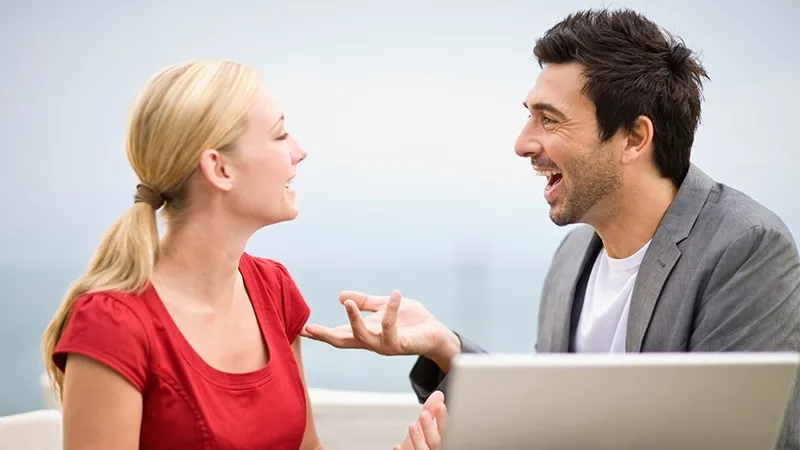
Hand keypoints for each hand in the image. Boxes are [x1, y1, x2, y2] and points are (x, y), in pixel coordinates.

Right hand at [301, 290, 460, 368]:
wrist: (437, 334)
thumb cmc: (412, 322)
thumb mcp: (383, 307)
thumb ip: (365, 302)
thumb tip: (339, 296)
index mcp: (365, 332)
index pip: (338, 333)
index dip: (320, 332)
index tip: (301, 329)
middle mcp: (371, 342)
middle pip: (343, 342)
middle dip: (325, 335)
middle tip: (309, 328)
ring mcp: (385, 345)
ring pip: (362, 337)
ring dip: (353, 320)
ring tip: (348, 303)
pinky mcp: (400, 345)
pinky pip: (390, 328)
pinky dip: (390, 310)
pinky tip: (394, 295)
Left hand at [394, 390, 447, 449]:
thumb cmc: (421, 443)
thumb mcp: (425, 426)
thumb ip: (431, 411)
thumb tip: (438, 395)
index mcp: (442, 440)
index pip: (446, 430)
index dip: (443, 418)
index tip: (440, 406)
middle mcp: (436, 449)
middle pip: (436, 441)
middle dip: (430, 428)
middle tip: (424, 414)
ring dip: (418, 438)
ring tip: (411, 425)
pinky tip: (397, 445)